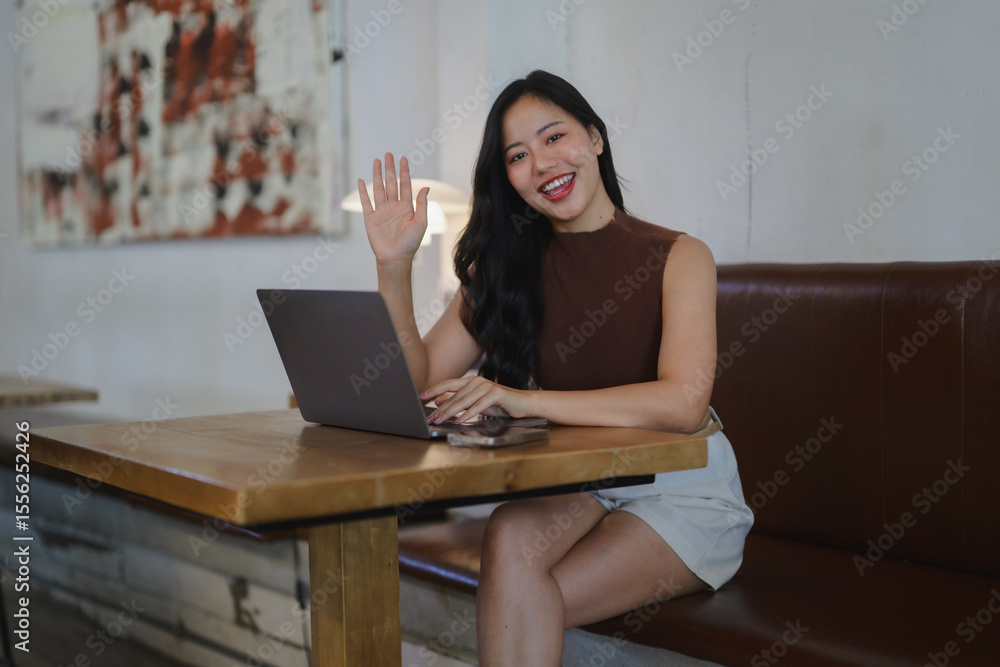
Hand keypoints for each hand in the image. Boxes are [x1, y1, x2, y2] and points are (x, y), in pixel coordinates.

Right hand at [357, 153, 429, 264]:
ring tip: (377, 161)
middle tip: (389, 154)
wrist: (396, 258)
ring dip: (377, 175)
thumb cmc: (410, 243)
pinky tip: (361, 180)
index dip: (404, 172)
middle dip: (390, 169)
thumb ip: (421, 205)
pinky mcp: (371, 218)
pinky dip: (363, 192)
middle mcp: (394, 207)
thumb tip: (425, 187)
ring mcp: (381, 212)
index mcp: (406, 207)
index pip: (405, 185)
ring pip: (378, 189)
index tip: (403, 159)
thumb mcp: (420, 223)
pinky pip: (366, 202)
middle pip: (391, 183)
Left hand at [421, 376, 535, 423]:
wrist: (522, 403)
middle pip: (454, 395)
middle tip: (430, 417)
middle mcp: (477, 381)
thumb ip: (459, 401)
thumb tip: (439, 402)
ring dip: (451, 412)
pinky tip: (459, 420)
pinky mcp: (496, 393)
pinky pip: (478, 406)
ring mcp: (486, 386)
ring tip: (441, 420)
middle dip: (441, 408)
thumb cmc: (499, 403)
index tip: (421, 396)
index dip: (434, 390)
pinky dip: (468, 414)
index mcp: (470, 381)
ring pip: (464, 401)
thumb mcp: (475, 402)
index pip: (448, 384)